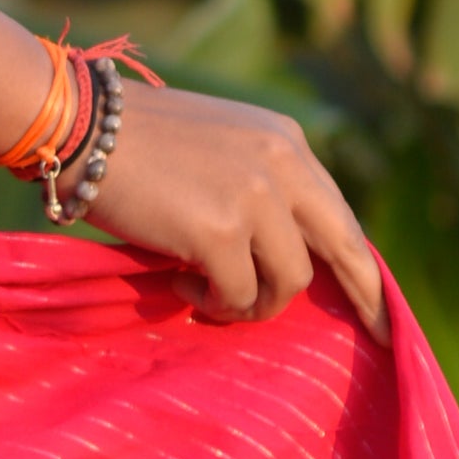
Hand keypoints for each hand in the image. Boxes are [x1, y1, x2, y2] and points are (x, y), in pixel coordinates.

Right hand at [81, 75, 385, 335]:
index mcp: (286, 141)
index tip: (378, 303)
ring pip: (288, 282)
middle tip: (373, 333)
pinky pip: (237, 295)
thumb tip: (277, 249)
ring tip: (209, 294)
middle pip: (342, 248)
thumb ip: (257, 183)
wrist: (80, 125)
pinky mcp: (220, 232)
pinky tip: (180, 286)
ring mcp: (255, 198)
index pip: (340, 213)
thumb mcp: (219, 144)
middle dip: (362, 296)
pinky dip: (212, 302)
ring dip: (252, 302)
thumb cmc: (132, 140)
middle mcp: (283, 165)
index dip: (360, 263)